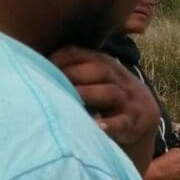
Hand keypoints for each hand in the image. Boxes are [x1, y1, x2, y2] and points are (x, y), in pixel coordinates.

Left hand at [50, 46, 159, 174]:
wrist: (144, 114)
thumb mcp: (100, 75)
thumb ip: (77, 67)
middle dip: (73, 75)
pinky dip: (109, 125)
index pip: (81, 53)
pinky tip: (96, 126)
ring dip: (88, 95)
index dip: (60, 58)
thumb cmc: (110, 92)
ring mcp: (127, 100)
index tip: (38, 67)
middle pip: (99, 70)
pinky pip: (122, 122)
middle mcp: (118, 79)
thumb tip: (35, 63)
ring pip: (110, 93)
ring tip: (69, 101)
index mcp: (106, 64)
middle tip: (51, 84)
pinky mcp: (132, 122)